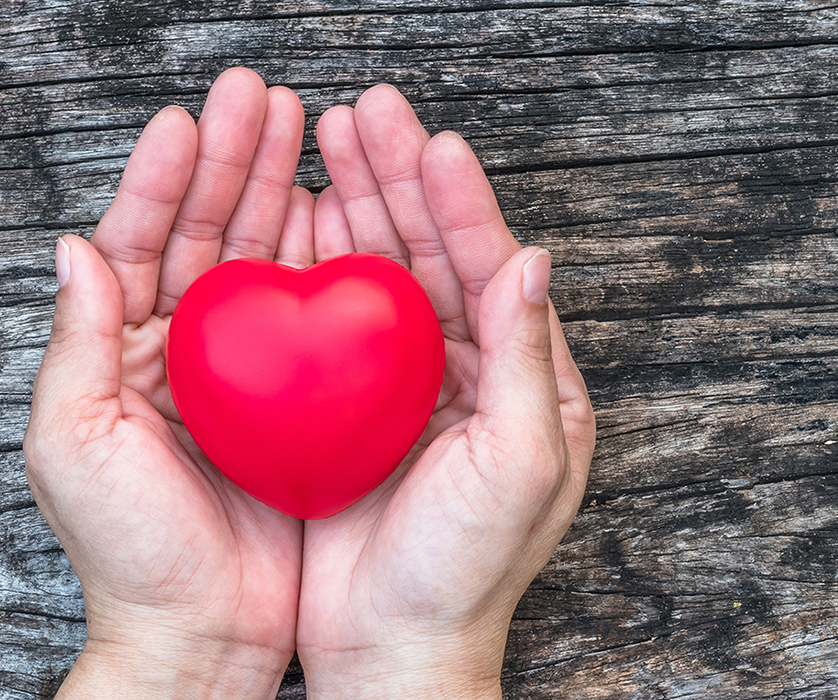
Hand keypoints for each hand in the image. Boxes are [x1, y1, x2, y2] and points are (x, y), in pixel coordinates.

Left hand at [23, 68, 309, 697]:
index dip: (162, 177)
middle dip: (232, 162)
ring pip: (263, 262)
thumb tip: (74, 248)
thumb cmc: (132, 552)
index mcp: (123, 353)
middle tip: (261, 98)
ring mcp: (249, 371)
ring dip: (280, 193)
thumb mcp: (75, 446)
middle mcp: (186, 351)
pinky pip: (314, 316)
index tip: (190, 119)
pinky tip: (339, 215)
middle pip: (208, 234)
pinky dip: (324, 261)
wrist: (205, 632)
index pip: (141, 243)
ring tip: (306, 131)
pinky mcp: (301, 398)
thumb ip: (78, 345)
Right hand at [294, 86, 595, 697]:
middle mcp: (472, 373)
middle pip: (437, 257)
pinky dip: (320, 265)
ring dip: (362, 206)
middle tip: (369, 113)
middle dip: (404, 183)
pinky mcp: (353, 405)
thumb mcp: (522, 464)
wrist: (395, 646)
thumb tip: (536, 259)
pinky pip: (336, 320)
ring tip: (330, 142)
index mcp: (529, 383)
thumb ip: (529, 359)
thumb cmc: (469, 570)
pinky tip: (301, 218)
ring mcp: (409, 385)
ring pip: (385, 275)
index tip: (436, 145)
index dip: (466, 207)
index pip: (497, 272)